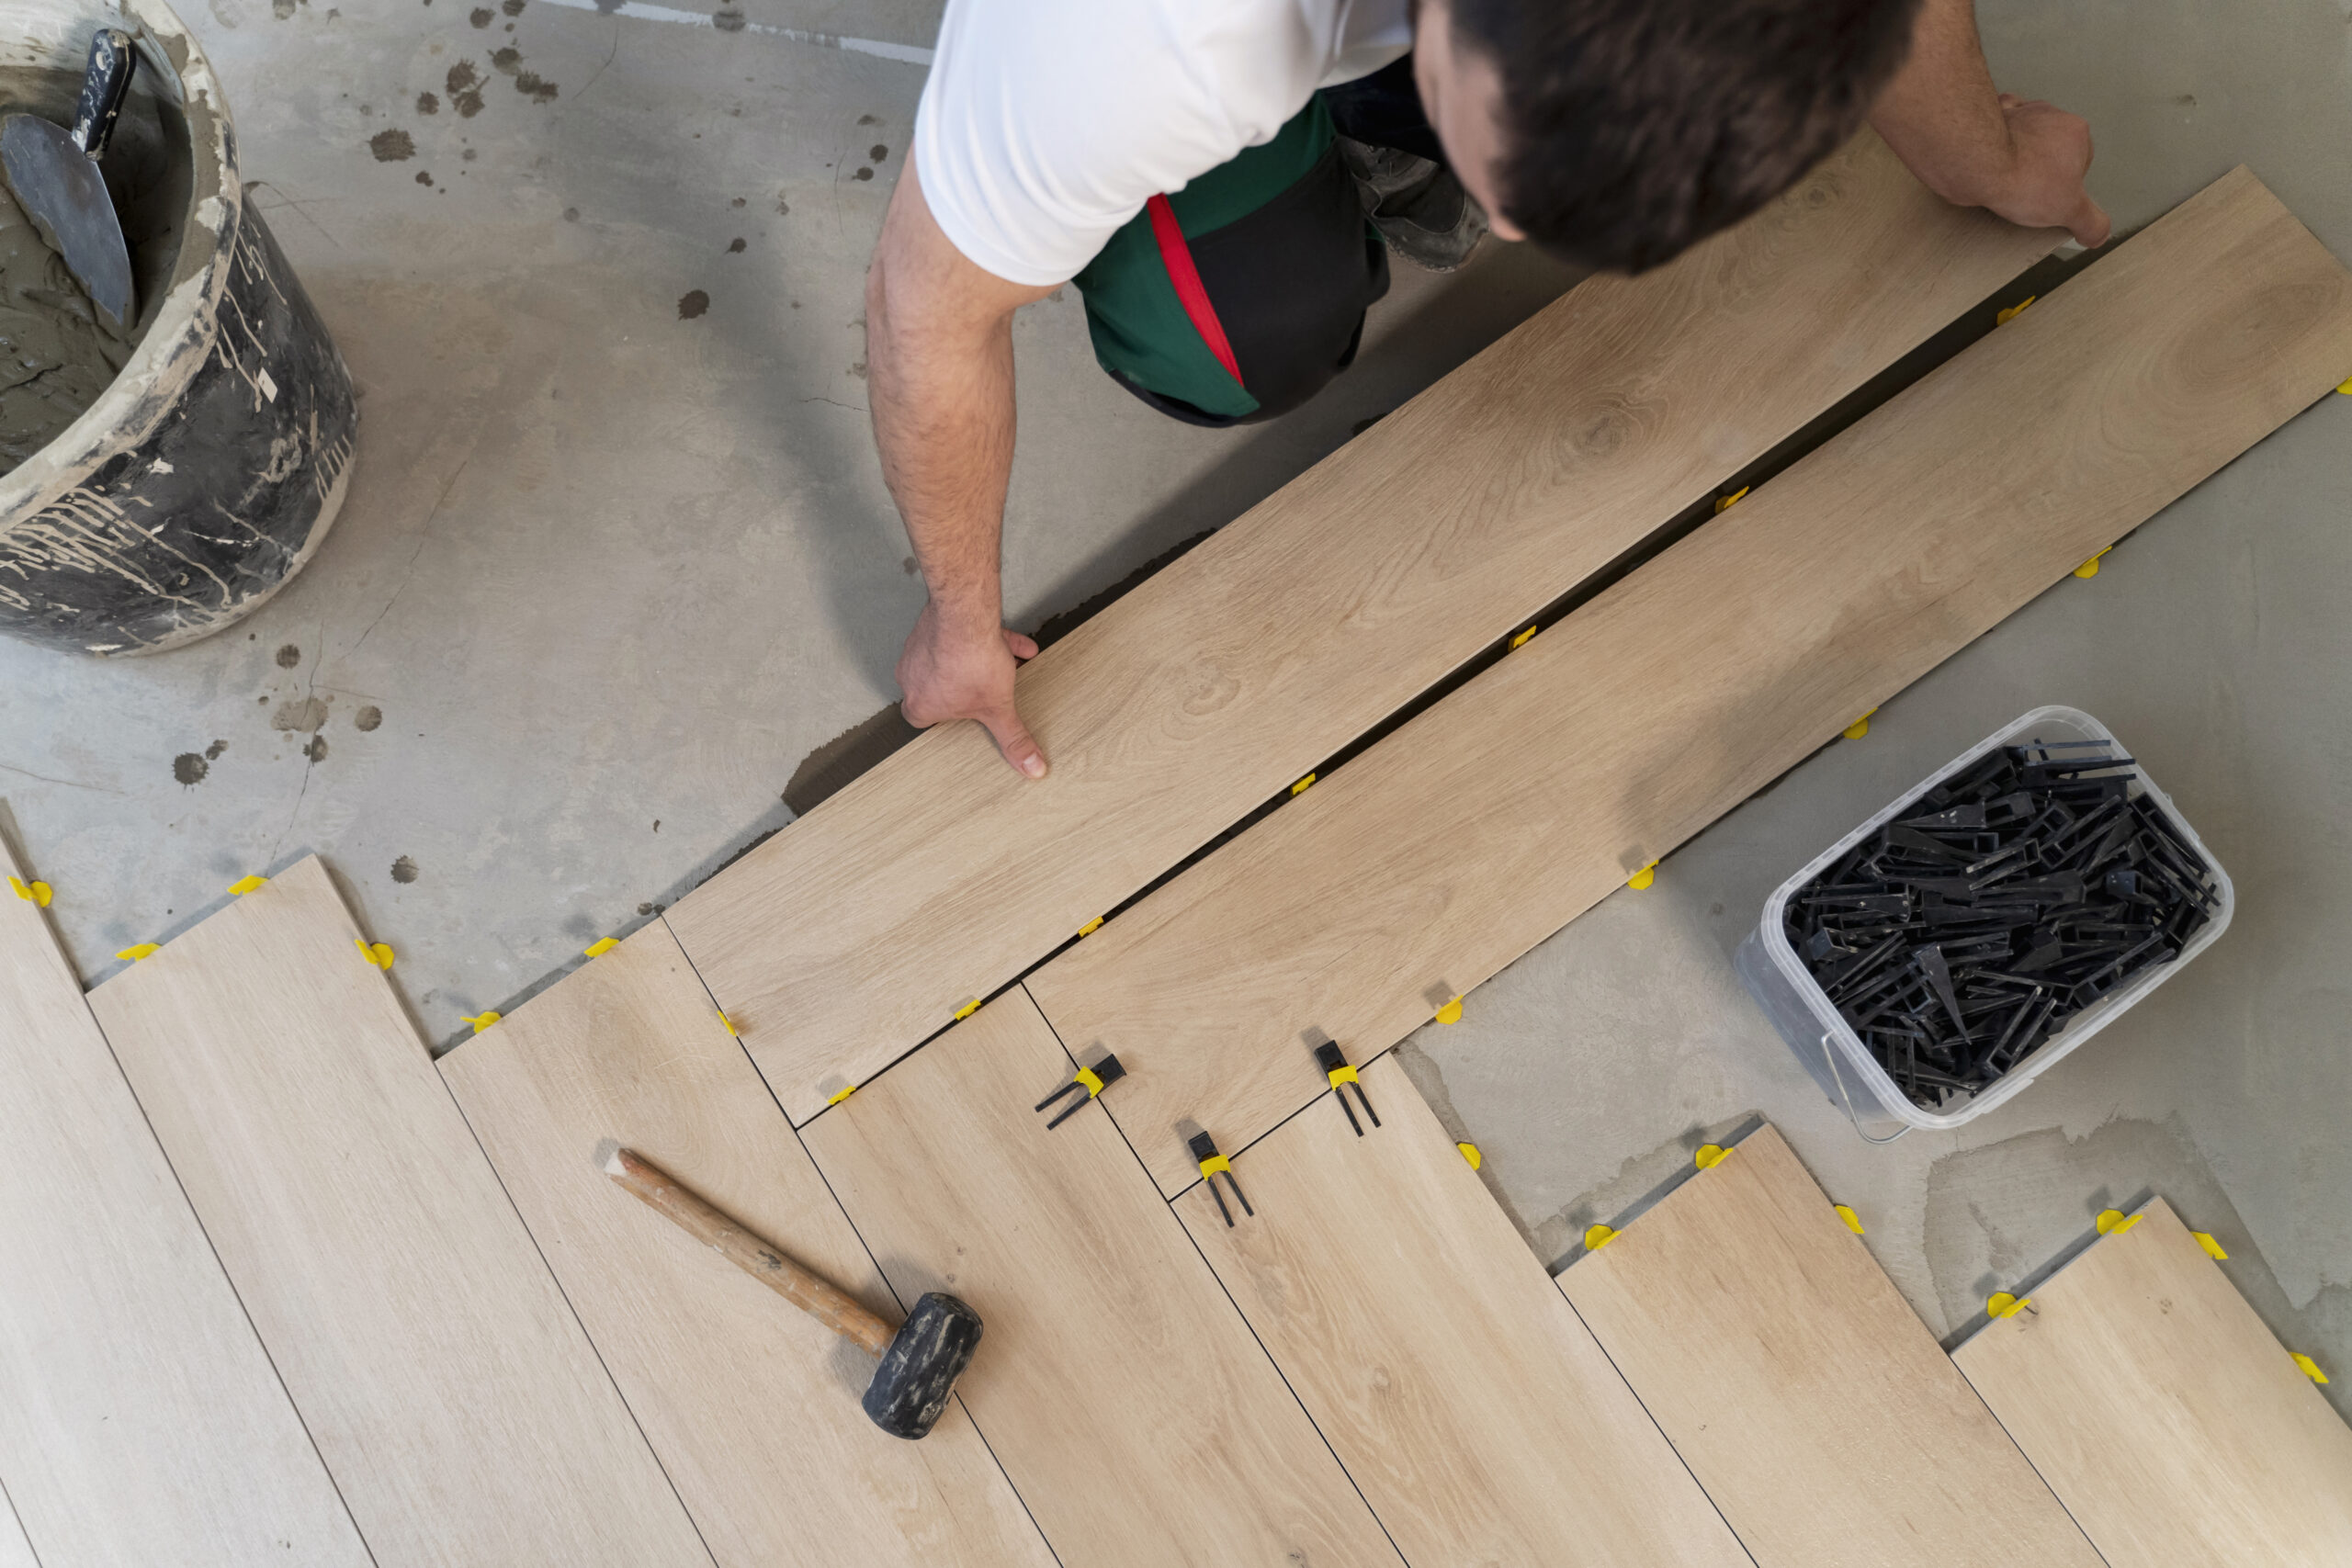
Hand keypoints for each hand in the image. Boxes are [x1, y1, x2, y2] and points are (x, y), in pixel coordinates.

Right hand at [895, 599, 1047, 777]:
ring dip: (974, 660)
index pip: (920, 720)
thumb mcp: (999, 709)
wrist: (965, 619)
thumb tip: (1030, 766)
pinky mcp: (928, 625)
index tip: (959, 713)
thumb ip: (1013, 739)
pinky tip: (1015, 643)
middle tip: (982, 687)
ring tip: (1004, 662)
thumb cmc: (971, 664)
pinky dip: (982, 640)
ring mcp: (915, 649)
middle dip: (962, 686)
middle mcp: (910, 678)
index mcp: (919, 705)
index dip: (942, 717)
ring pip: (947, 658)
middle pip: (935, 688)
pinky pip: (956, 636)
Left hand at [1987, 95, 2110, 247]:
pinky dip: (1990, 153)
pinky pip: (1993, 138)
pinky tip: (1985, 174)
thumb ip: (2091, 223)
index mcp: (2075, 130)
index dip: (2065, 188)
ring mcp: (2017, 117)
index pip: (2079, 164)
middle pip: (2050, 152)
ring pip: (2021, 144)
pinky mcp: (1987, 125)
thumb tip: (2098, 235)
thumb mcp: (2069, 210)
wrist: (1976, 164)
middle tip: (2026, 198)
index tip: (2051, 202)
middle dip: (2040, 174)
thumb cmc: (2023, 177)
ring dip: (2015, 163)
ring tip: (2004, 190)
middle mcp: (2047, 116)